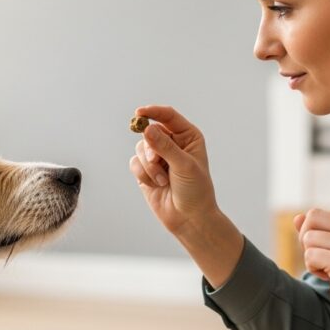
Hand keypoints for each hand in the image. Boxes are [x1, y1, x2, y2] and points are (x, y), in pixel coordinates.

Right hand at [128, 105, 217, 235]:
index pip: (168, 116)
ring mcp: (158, 156)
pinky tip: (156, 185)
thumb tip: (147, 129)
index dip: (153, 112)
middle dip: (151, 148)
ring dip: (149, 166)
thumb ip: (165, 147)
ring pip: (140, 148)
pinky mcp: (145, 170)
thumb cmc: (195, 190)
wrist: (189, 217)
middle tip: (156, 161)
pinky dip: (143, 175)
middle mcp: (172, 143)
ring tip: (162, 180)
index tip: (139, 113)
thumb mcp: (184, 165)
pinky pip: (134, 163)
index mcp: (187, 136)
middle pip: (150, 132)